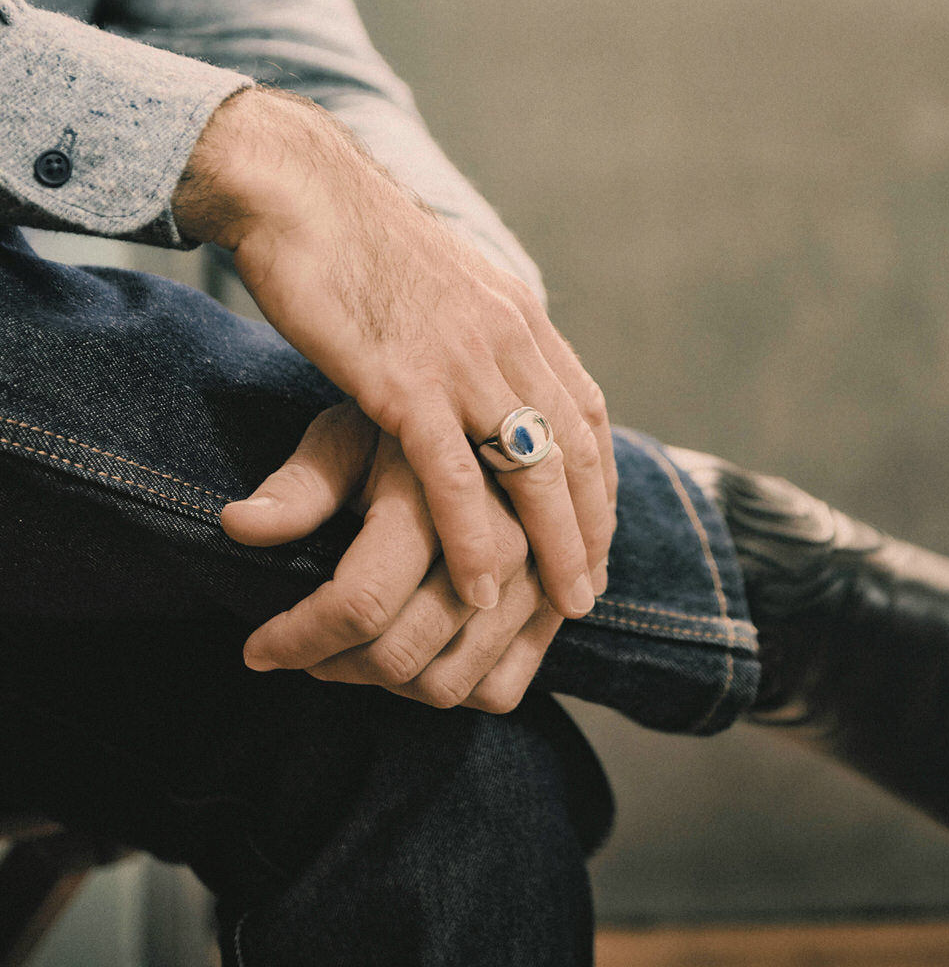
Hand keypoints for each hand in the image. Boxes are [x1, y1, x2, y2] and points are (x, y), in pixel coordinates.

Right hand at [175, 86, 615, 617]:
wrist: (298, 192)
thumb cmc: (351, 238)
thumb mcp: (438, 277)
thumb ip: (469, 322)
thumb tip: (478, 356)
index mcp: (515, 309)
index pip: (584, 405)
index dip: (598, 476)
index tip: (597, 529)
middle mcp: (507, 334)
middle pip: (575, 446)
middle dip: (591, 524)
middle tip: (591, 588)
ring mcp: (462, 358)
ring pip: (534, 468)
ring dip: (556, 544)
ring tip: (566, 605)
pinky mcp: (406, 381)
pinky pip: (456, 476)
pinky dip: (477, 538)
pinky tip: (483, 586)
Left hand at [223, 400, 604, 709]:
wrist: (503, 416)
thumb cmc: (408, 424)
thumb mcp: (348, 433)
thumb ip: (299, 485)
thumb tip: (235, 524)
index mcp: (438, 493)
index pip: (359, 602)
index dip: (296, 638)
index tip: (255, 648)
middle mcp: (500, 540)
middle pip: (401, 654)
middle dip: (333, 665)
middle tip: (300, 648)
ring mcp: (539, 577)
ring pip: (448, 684)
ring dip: (385, 684)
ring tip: (352, 649)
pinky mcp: (557, 605)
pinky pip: (499, 688)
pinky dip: (449, 689)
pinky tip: (413, 654)